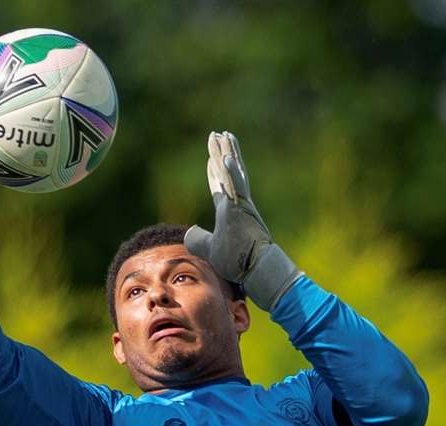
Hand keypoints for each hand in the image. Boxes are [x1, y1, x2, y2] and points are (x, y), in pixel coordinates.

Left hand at [183, 131, 299, 309]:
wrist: (256, 270)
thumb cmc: (237, 262)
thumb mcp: (211, 249)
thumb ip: (199, 239)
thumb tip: (189, 232)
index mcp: (229, 212)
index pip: (220, 186)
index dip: (214, 173)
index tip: (212, 158)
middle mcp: (236, 204)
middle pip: (226, 172)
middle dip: (221, 153)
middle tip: (217, 135)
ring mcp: (241, 204)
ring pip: (233, 173)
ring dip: (227, 153)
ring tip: (223, 135)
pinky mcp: (243, 209)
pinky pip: (237, 187)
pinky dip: (232, 172)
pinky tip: (226, 157)